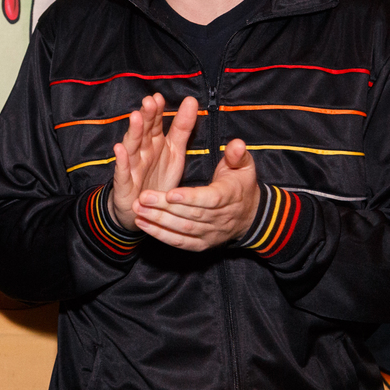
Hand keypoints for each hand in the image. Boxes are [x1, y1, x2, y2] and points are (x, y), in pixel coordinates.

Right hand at [109, 94, 196, 230]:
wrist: (142, 209)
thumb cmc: (158, 177)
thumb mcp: (175, 151)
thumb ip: (182, 127)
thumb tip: (191, 100)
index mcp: (154, 143)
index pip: (155, 123)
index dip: (157, 111)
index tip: (158, 97)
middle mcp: (142, 151)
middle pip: (143, 132)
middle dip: (146, 117)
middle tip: (149, 102)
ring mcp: (132, 166)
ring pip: (132, 147)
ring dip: (133, 132)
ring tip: (135, 118)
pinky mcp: (125, 183)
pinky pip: (122, 171)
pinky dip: (121, 160)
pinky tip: (119, 149)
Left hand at [133, 137, 259, 250]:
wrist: (250, 216)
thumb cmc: (241, 185)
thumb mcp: (244, 166)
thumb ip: (238, 155)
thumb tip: (236, 144)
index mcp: (229, 196)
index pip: (209, 199)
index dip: (189, 198)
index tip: (169, 193)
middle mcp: (220, 218)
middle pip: (191, 215)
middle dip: (165, 207)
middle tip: (143, 197)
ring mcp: (211, 234)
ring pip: (183, 229)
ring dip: (159, 221)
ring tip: (138, 209)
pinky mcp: (202, 244)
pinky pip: (181, 242)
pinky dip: (161, 235)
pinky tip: (143, 225)